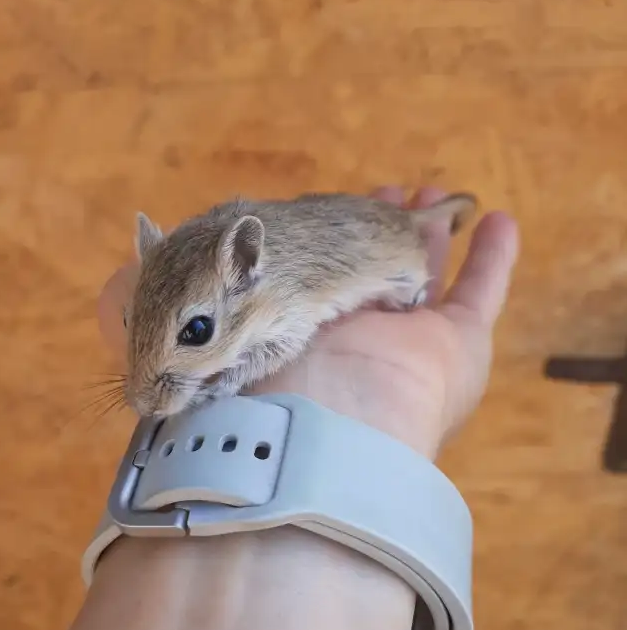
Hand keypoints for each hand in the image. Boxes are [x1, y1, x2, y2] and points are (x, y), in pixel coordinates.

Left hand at [97, 186, 518, 458]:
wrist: (307, 436)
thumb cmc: (238, 387)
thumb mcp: (162, 330)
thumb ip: (131, 296)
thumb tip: (133, 240)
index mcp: (280, 334)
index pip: (293, 280)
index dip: (305, 244)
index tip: (315, 207)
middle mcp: (340, 338)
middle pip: (362, 274)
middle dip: (372, 228)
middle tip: (387, 192)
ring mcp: (400, 345)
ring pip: (417, 275)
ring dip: (427, 234)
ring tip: (433, 196)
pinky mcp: (450, 347)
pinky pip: (480, 292)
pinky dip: (493, 258)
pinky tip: (498, 223)